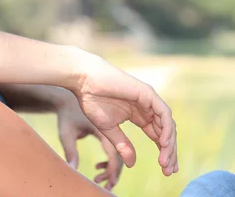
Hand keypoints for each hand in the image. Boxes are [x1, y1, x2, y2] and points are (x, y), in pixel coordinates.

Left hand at [57, 96, 122, 190]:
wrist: (68, 101)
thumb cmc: (65, 115)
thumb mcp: (65, 132)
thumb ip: (70, 150)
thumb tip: (72, 168)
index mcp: (102, 127)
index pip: (113, 151)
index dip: (114, 168)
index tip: (111, 182)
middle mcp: (110, 129)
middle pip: (118, 155)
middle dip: (114, 173)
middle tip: (106, 186)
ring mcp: (110, 131)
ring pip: (117, 155)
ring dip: (110, 170)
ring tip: (97, 180)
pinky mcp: (107, 134)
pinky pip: (113, 151)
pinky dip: (108, 162)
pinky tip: (97, 167)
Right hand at [72, 50, 177, 175]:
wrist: (83, 80)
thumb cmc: (92, 100)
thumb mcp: (108, 129)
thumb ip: (122, 144)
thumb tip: (132, 165)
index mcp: (138, 115)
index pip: (157, 136)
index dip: (163, 152)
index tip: (165, 171)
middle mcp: (147, 108)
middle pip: (165, 132)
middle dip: (169, 152)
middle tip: (169, 171)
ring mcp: (149, 100)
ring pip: (168, 125)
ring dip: (169, 144)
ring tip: (165, 162)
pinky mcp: (147, 94)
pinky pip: (164, 114)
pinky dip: (166, 129)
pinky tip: (164, 144)